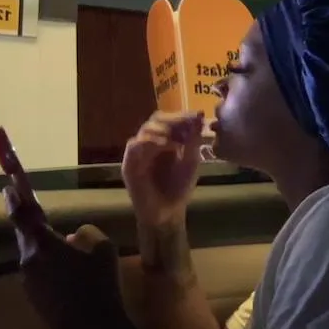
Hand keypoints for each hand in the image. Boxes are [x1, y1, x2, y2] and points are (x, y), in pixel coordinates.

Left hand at [3, 180, 124, 328]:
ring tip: (64, 250)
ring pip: (33, 256)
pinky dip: (49, 268)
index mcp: (44, 244)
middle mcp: (29, 260)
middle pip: (25, 235)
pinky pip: (38, 274)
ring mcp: (28, 281)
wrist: (92, 328)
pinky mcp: (33, 297)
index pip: (23, 216)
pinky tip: (68, 275)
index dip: (15, 199)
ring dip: (44, 249)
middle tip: (34, 212)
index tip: (8, 187)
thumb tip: (72, 236)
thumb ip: (87, 235)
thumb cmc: (100, 284)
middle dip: (28, 222)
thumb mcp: (104, 250)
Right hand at [122, 111, 204, 226]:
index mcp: (166, 141)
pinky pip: (134, 145)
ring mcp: (138, 153)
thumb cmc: (179, 188)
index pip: (169, 120)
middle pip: (156, 120)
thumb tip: (199, 116)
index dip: (181, 115)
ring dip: (163, 129)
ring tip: (177, 138)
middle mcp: (150, 144)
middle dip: (173, 120)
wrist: (167, 213)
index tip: (197, 115)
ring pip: (145, 130)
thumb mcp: (191, 162)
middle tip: (186, 123)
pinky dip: (150, 141)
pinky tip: (165, 145)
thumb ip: (193, 140)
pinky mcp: (129, 164)